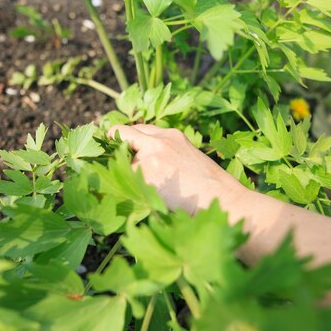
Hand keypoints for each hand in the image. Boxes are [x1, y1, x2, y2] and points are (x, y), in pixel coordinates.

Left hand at [107, 124, 244, 214]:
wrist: (223, 199)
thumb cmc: (212, 188)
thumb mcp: (190, 159)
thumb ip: (167, 155)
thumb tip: (145, 164)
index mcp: (172, 135)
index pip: (140, 129)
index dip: (127, 139)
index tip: (120, 149)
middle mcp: (159, 141)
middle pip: (123, 134)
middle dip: (114, 148)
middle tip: (108, 164)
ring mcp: (151, 156)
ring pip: (123, 162)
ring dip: (124, 175)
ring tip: (132, 192)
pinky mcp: (146, 175)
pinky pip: (124, 182)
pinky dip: (125, 191)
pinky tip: (135, 201)